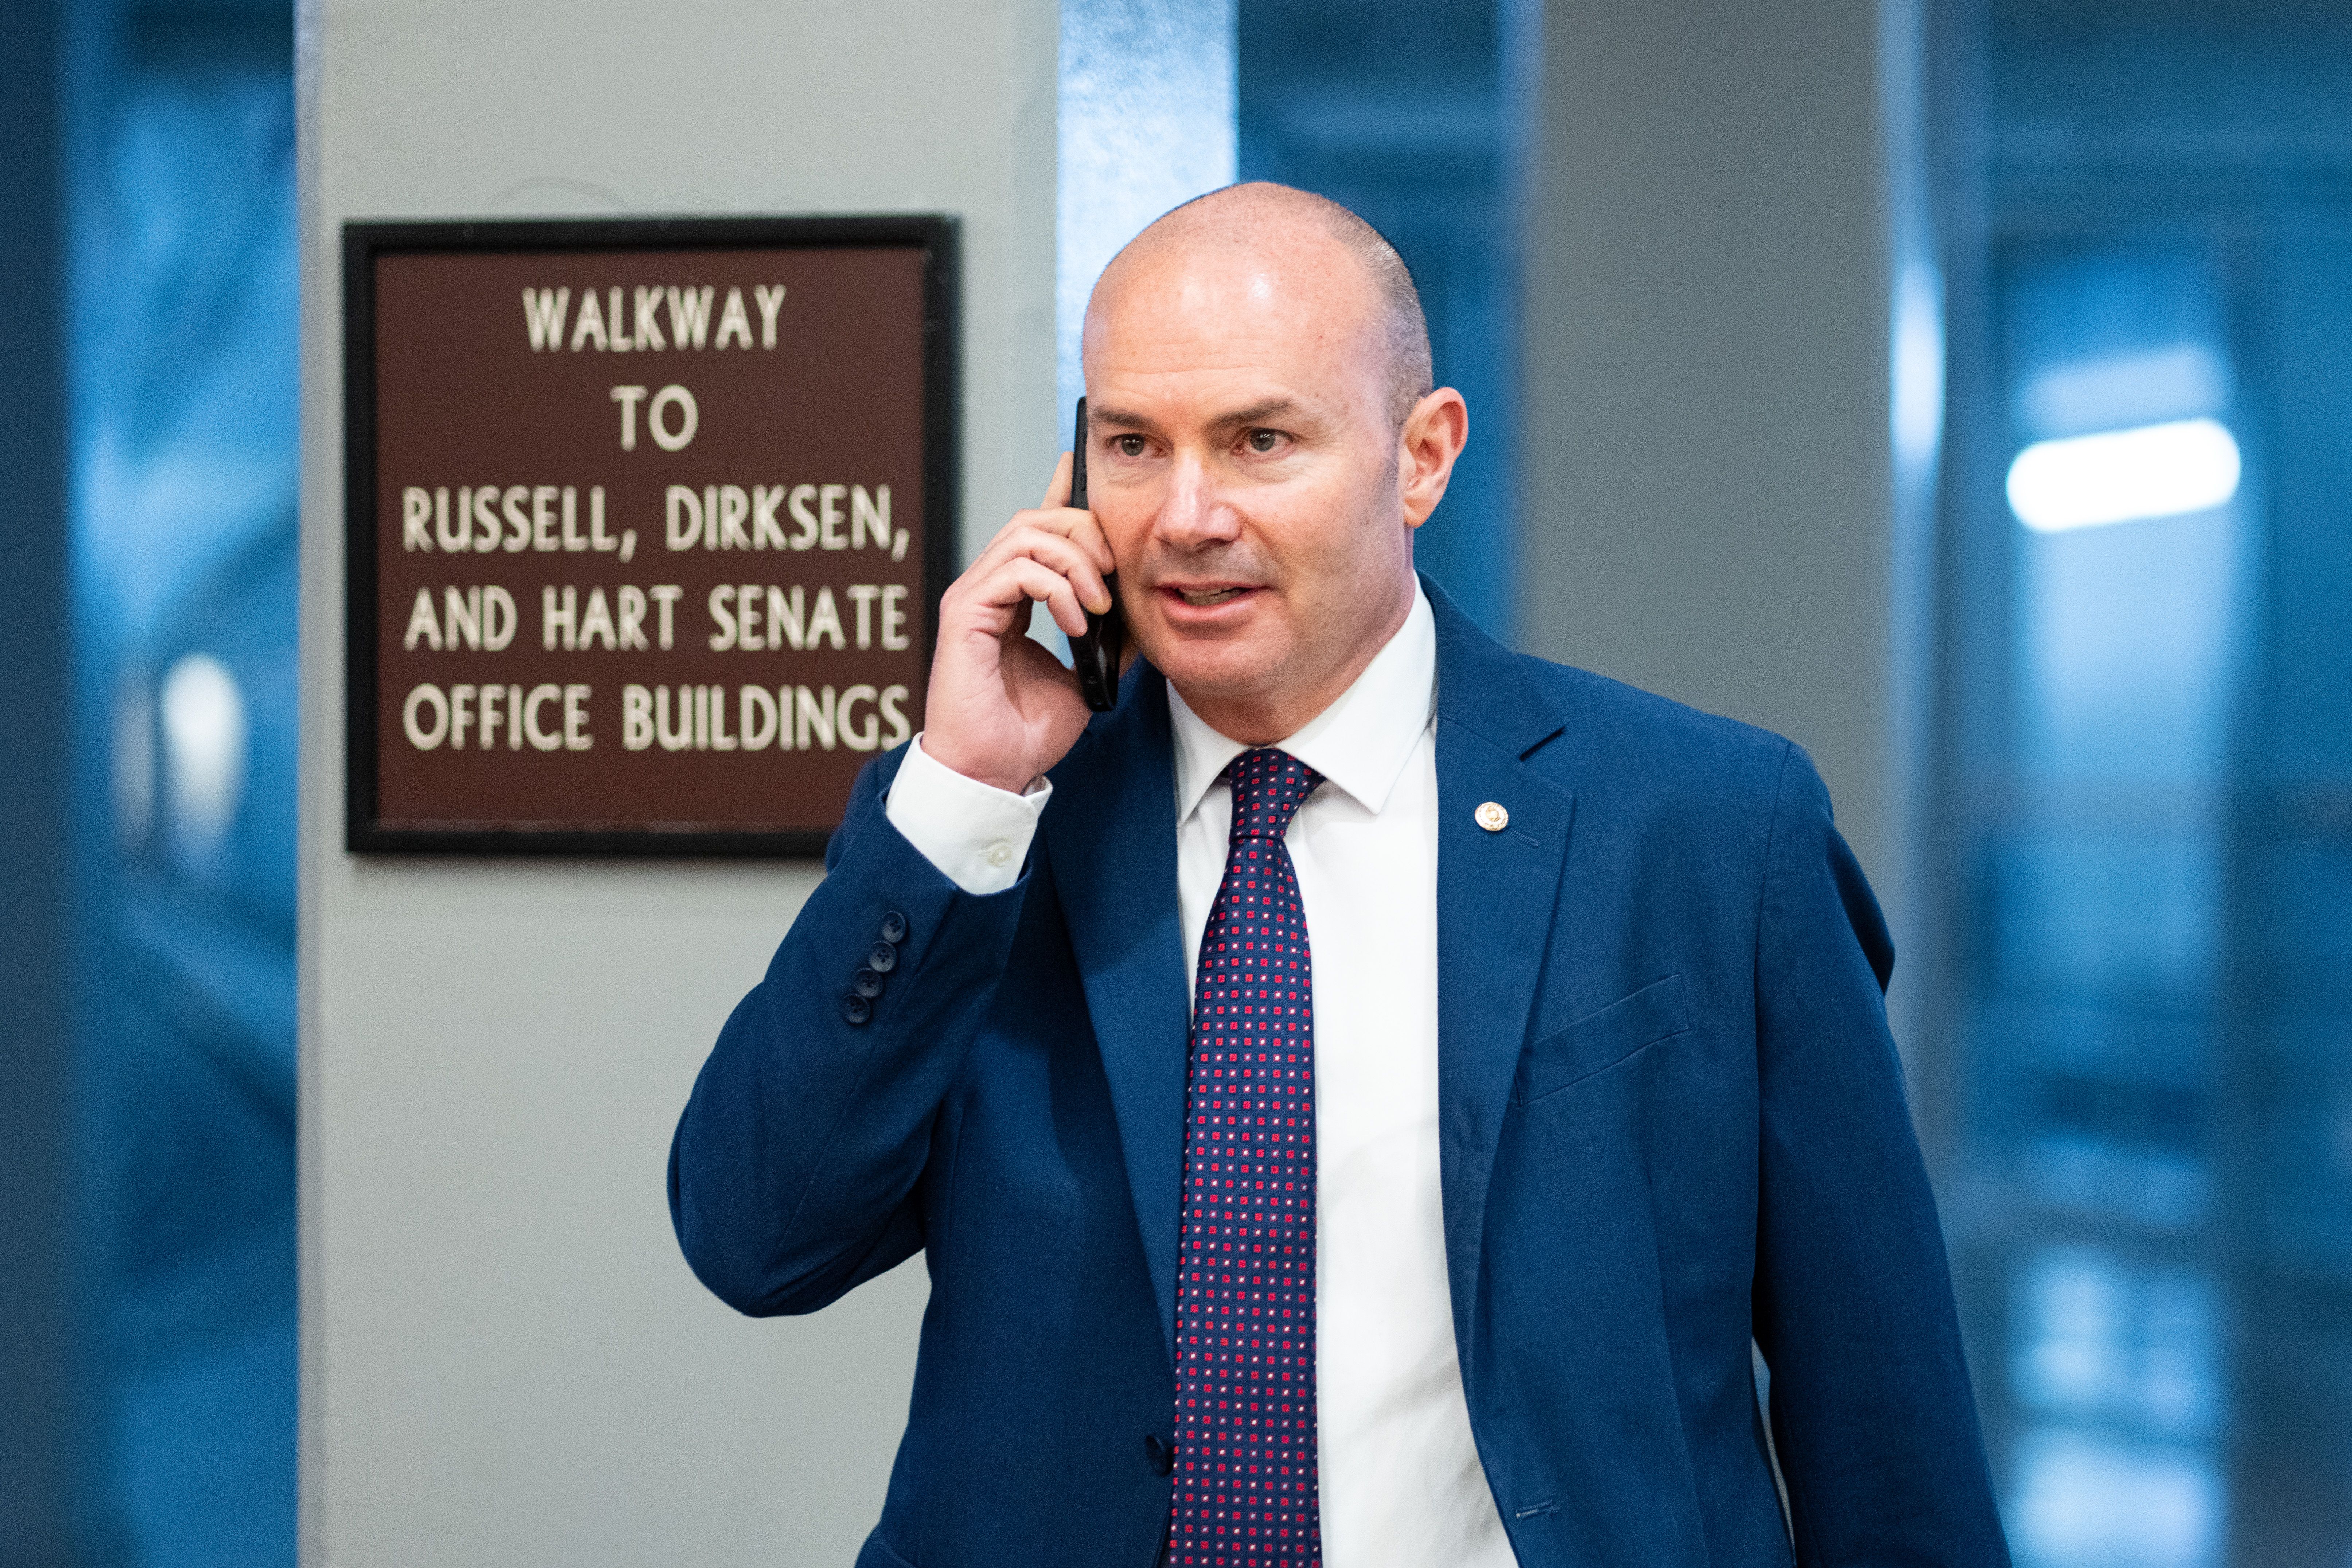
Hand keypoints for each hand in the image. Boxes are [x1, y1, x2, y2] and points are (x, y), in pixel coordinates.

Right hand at [920, 453, 1115, 793]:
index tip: (1086, 470)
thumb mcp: (1085, 677)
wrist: (992, 771)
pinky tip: (1074, 624)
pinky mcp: (965, 612)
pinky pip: (1016, 568)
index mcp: (1013, 597)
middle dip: (1085, 533)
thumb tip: (1141, 611)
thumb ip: (1108, 639)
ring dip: (1076, 562)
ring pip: (1027, 533)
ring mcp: (974, 596)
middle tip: (1113, 574)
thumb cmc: (1026, 731)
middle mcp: (989, 588)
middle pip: (1037, 518)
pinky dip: (1056, 588)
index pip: (1038, 528)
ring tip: (1097, 606)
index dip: (1063, 494)